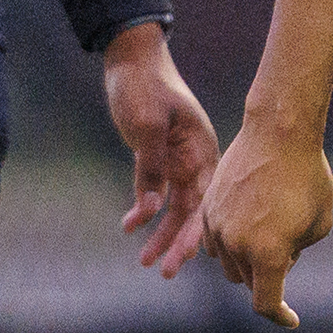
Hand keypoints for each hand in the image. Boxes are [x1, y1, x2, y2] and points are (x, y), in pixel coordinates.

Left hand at [101, 21, 219, 272]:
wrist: (131, 60)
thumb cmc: (143, 85)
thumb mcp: (146, 123)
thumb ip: (150, 166)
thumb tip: (151, 209)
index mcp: (201, 150)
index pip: (204, 199)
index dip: (196, 230)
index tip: (185, 257)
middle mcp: (194, 159)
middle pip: (191, 210)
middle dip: (178, 242)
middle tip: (165, 272)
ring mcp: (178, 160)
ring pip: (173, 206)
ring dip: (160, 233)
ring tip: (146, 262)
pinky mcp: (160, 159)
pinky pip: (156, 193)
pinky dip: (144, 211)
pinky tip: (129, 228)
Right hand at [204, 115, 332, 327]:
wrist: (278, 132)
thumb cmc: (307, 176)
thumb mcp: (318, 223)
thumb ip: (296, 253)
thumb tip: (278, 262)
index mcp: (268, 255)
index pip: (267, 304)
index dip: (280, 317)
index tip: (292, 319)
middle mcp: (237, 245)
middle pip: (248, 284)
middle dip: (268, 278)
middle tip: (288, 249)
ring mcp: (217, 227)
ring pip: (228, 264)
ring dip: (247, 260)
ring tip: (269, 230)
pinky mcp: (207, 208)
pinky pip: (214, 241)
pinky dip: (231, 241)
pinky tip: (249, 221)